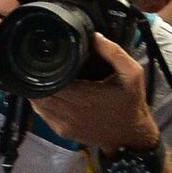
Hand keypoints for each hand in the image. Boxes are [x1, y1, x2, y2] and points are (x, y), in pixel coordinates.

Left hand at [30, 34, 159, 151]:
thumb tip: (94, 37)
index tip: (49, 57)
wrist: (131, 135)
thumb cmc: (131, 103)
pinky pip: (42, 114)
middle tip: (44, 64)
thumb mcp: (133, 74)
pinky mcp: (63, 132)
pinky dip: (42, 102)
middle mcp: (71, 112)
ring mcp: (65, 124)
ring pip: (38, 104)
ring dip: (38, 90)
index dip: (45, 68)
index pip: (50, 80)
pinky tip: (50, 92)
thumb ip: (115, 53)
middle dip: (39, 78)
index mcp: (85, 96)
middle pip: (40, 92)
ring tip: (45, 76)